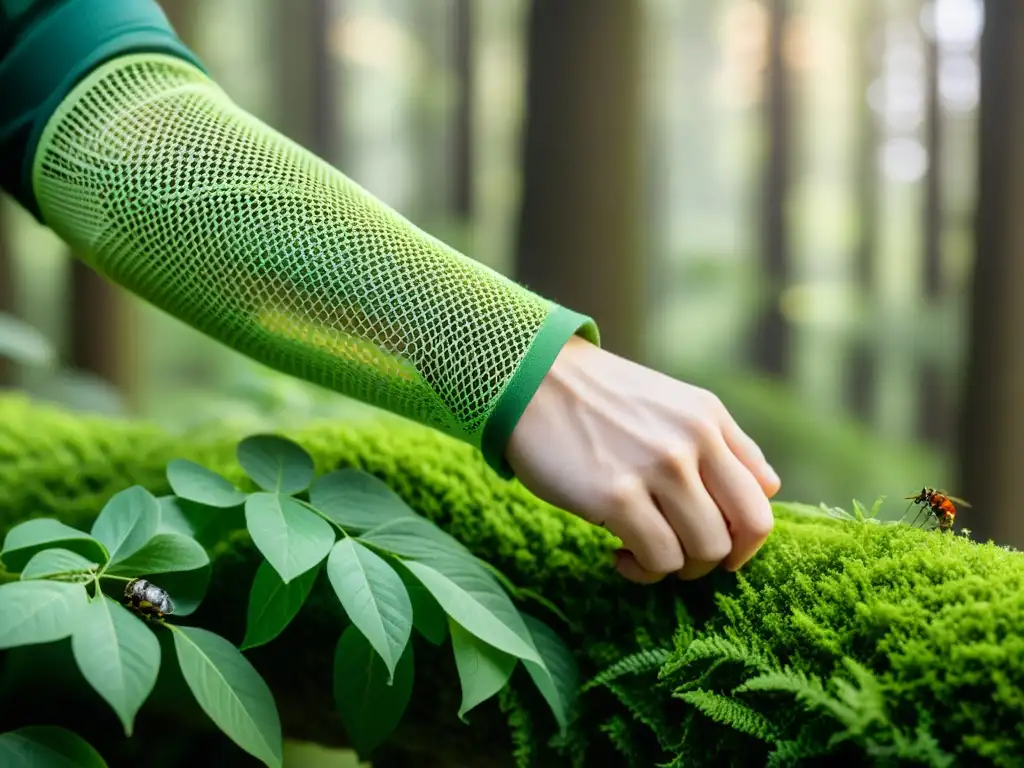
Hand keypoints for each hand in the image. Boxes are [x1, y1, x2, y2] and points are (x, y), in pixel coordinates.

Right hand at [505, 335, 780, 583]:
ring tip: (643, 554)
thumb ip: (726, 442)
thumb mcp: (675, 403)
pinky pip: (658, 559)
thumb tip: (771, 487)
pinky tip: (619, 553)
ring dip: (678, 567)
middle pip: (746, 531)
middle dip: (721, 559)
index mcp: (709, 419)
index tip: (716, 543)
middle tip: (684, 557)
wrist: (531, 380)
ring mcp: (658, 470)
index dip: (746, 536)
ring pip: (705, 552)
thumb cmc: (600, 399)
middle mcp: (693, 442)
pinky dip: (643, 569)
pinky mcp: (617, 496)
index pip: (763, 497)